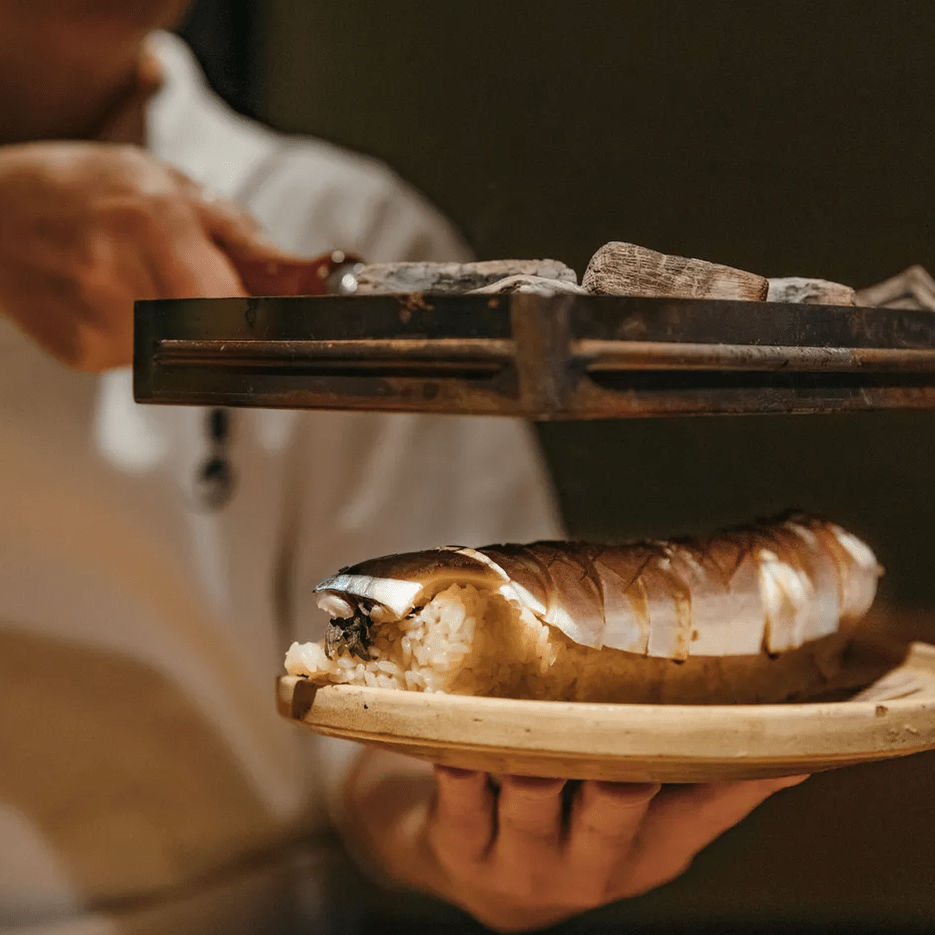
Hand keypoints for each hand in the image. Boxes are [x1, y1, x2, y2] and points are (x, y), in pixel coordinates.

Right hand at [0, 140, 302, 370]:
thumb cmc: (86, 188)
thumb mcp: (173, 188)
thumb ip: (247, 239)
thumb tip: (316, 279)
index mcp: (157, 228)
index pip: (244, 311)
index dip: (266, 320)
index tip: (277, 317)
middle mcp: (126, 281)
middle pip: (221, 337)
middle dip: (226, 318)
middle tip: (194, 282)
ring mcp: (101, 325)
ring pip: (188, 352)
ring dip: (186, 326)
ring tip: (144, 281)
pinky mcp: (85, 355)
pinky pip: (148, 361)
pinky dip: (148, 337)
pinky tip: (116, 299)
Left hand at [344, 750, 806, 932]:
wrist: (483, 878)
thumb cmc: (578, 832)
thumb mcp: (651, 829)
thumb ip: (704, 790)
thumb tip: (796, 747)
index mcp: (650, 849)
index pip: (706, 807)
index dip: (740, 773)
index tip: (779, 736)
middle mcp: (593, 861)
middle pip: (616, 805)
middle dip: (623, 766)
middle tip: (629, 719)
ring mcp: (522, 857)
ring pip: (533, 797)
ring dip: (538, 755)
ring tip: (540, 715)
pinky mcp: (459, 845)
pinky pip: (459, 800)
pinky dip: (461, 766)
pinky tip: (462, 738)